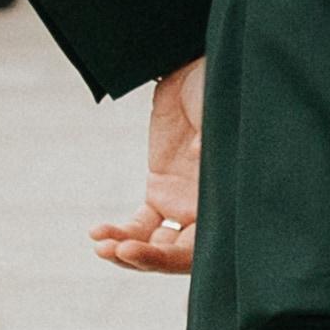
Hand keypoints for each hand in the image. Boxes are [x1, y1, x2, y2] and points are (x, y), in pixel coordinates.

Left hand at [93, 61, 202, 274]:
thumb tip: (197, 157)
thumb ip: (212, 142)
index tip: (134, 249)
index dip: (168, 258)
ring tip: (100, 244)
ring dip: (128, 250)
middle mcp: (210, 211)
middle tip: (115, 251)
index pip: (202, 250)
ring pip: (156, 244)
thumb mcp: (222, 119)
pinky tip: (98, 233)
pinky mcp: (162, 191)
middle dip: (145, 258)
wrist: (202, 72)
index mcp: (231, 202)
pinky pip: (141, 224)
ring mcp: (184, 204)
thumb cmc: (222, 94)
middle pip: (177, 255)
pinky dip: (121, 232)